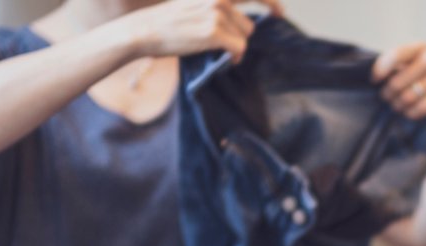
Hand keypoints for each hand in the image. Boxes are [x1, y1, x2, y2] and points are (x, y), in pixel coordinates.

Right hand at [124, 0, 282, 62]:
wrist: (145, 30)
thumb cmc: (168, 21)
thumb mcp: (194, 3)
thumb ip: (216, 7)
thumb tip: (240, 22)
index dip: (271, 2)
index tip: (281, 13)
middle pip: (248, 25)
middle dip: (241, 38)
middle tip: (233, 47)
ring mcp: (217, 13)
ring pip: (244, 37)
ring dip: (235, 47)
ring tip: (217, 51)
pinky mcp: (214, 32)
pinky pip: (239, 49)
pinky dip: (235, 58)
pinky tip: (226, 60)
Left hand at [372, 43, 425, 133]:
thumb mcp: (415, 62)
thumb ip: (397, 64)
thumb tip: (374, 77)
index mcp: (420, 47)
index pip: (395, 55)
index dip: (381, 70)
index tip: (374, 81)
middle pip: (397, 82)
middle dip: (388, 94)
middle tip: (386, 98)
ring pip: (408, 97)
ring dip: (398, 105)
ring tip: (396, 106)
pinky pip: (422, 107)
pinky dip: (412, 112)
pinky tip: (409, 112)